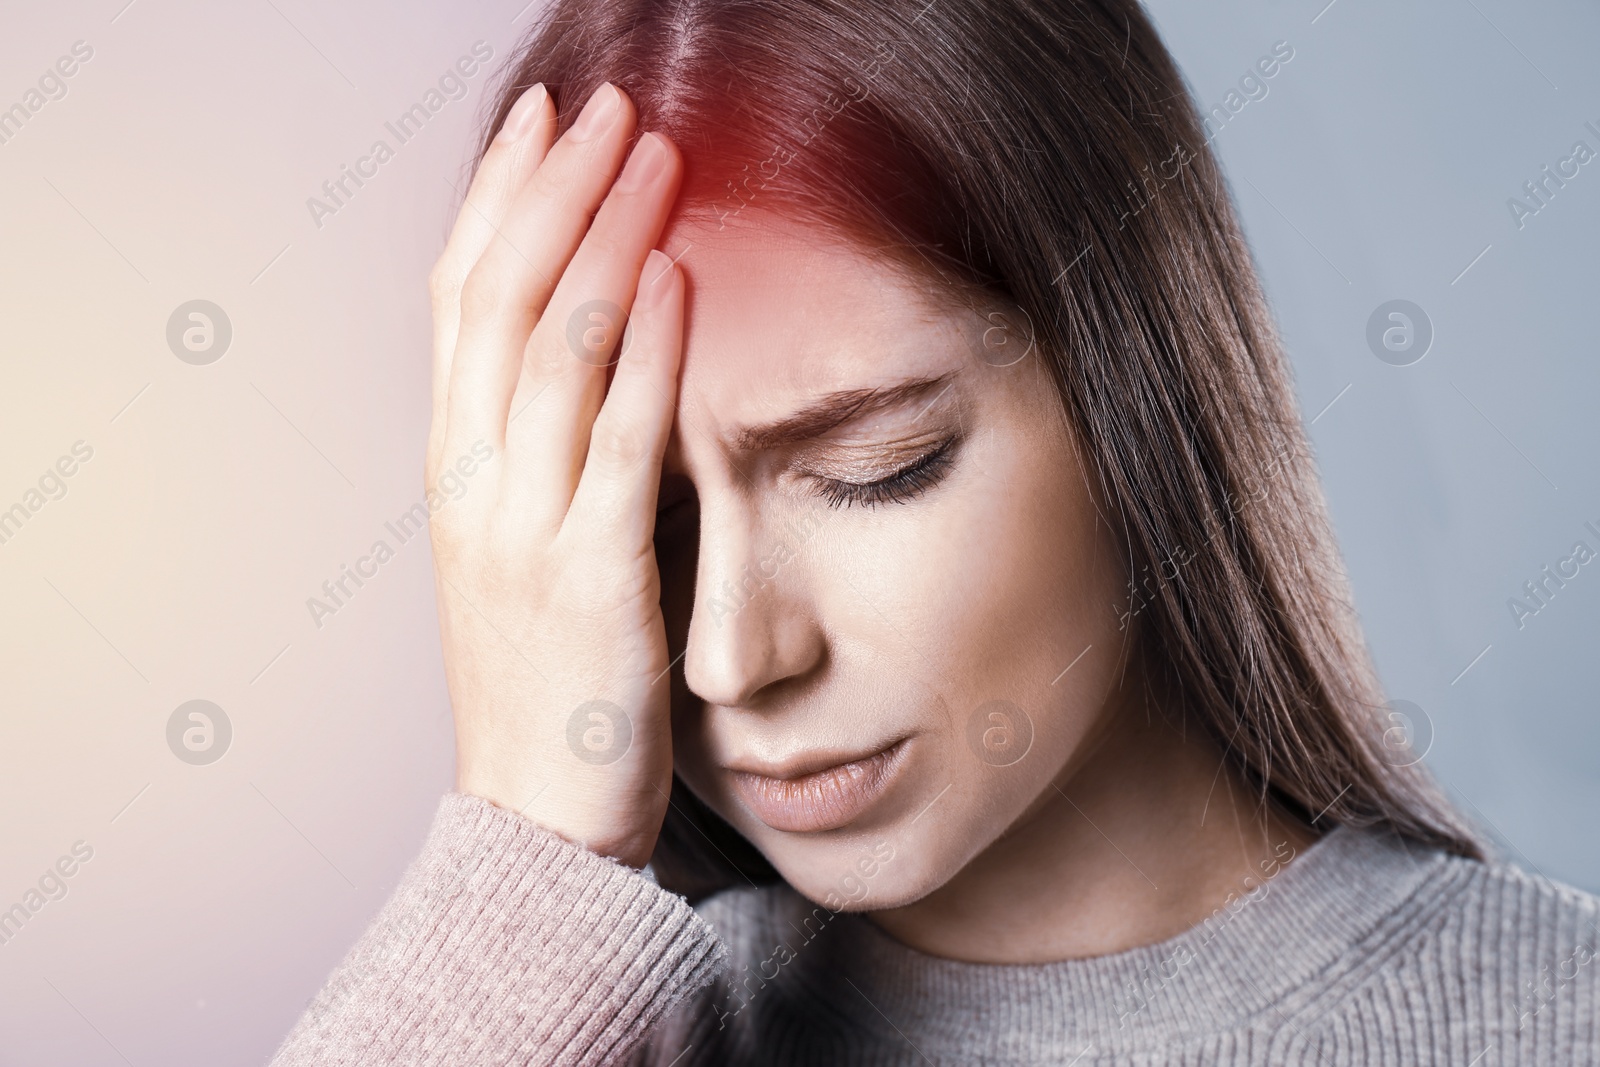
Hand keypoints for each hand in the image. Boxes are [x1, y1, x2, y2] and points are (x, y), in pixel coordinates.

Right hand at [424, 81, 684, 868]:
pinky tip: (679, 275)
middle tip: (604, 104)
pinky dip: (648, 350)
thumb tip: (619, 353)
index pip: (462, 302)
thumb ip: (551, 455)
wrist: (537, 820)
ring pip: (552, 349)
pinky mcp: (587, 576)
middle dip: (552, 189)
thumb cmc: (547, 683)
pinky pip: (617, 441)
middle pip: (501, 300)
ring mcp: (522, 526)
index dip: (498, 202)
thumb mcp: (524, 549)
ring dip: (604, 238)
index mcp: (457, 470)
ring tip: (653, 153)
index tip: (540, 124)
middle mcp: (474, 482)